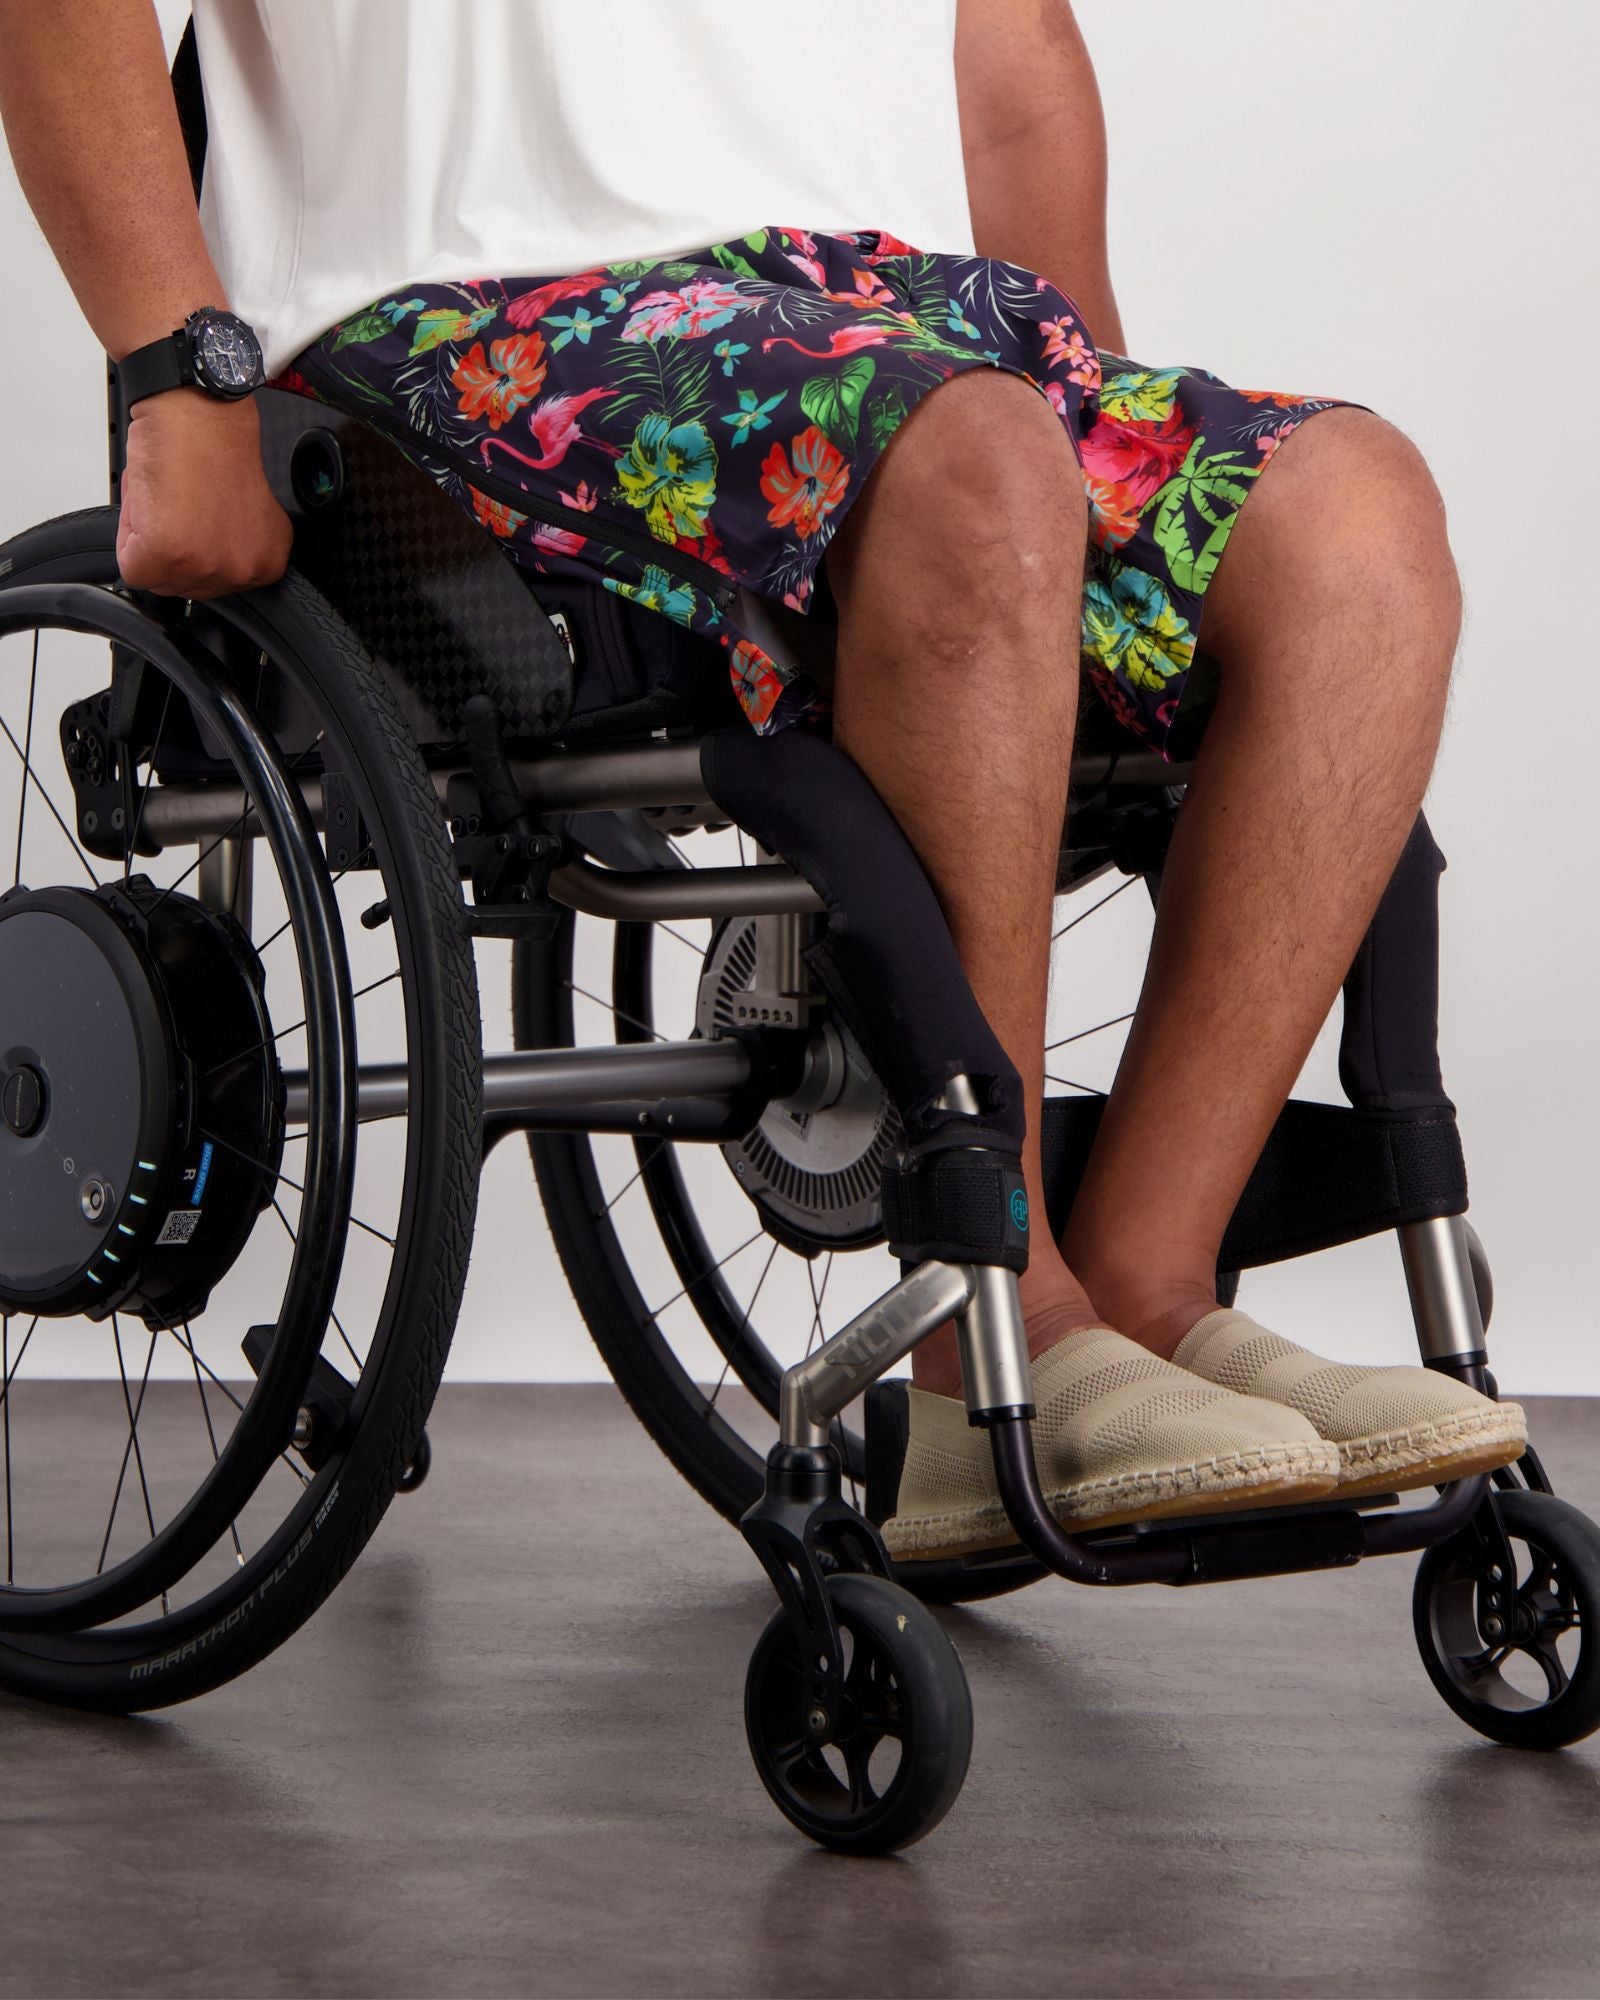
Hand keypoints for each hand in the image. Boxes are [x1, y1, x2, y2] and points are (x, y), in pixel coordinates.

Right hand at [115, 387, 293, 598]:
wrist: (197, 408)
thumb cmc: (214, 444)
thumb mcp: (240, 514)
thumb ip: (227, 549)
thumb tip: (204, 560)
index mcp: (267, 562)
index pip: (211, 585)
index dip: (192, 546)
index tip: (196, 517)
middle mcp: (243, 571)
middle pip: (182, 585)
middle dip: (170, 547)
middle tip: (180, 504)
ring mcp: (206, 567)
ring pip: (155, 575)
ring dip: (150, 537)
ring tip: (170, 499)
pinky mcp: (166, 554)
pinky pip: (131, 566)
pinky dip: (130, 532)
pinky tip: (155, 500)